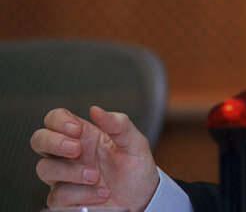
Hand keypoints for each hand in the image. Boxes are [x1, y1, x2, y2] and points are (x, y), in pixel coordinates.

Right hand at [30, 106, 158, 211]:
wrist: (142, 198)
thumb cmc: (136, 168)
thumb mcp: (135, 143)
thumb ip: (118, 124)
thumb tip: (95, 109)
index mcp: (84, 135)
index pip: (55, 118)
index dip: (59, 120)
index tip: (77, 130)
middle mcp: (69, 154)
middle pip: (38, 140)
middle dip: (54, 142)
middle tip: (77, 149)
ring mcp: (64, 177)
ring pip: (44, 168)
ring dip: (71, 172)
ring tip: (96, 176)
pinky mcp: (65, 199)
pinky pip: (58, 195)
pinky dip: (81, 194)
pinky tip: (101, 193)